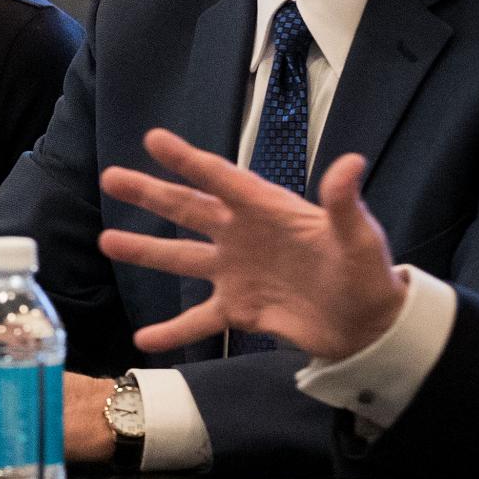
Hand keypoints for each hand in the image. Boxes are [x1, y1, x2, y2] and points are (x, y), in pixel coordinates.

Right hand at [100, 129, 405, 361]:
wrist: (371, 327)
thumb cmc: (367, 274)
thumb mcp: (358, 238)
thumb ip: (345, 203)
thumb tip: (350, 162)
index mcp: (268, 210)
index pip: (222, 179)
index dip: (188, 160)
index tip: (154, 140)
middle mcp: (244, 236)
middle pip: (189, 210)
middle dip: (150, 194)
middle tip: (111, 177)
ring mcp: (238, 273)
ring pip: (182, 259)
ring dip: (145, 251)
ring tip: (107, 241)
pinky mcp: (241, 310)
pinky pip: (199, 319)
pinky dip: (172, 331)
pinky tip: (142, 339)